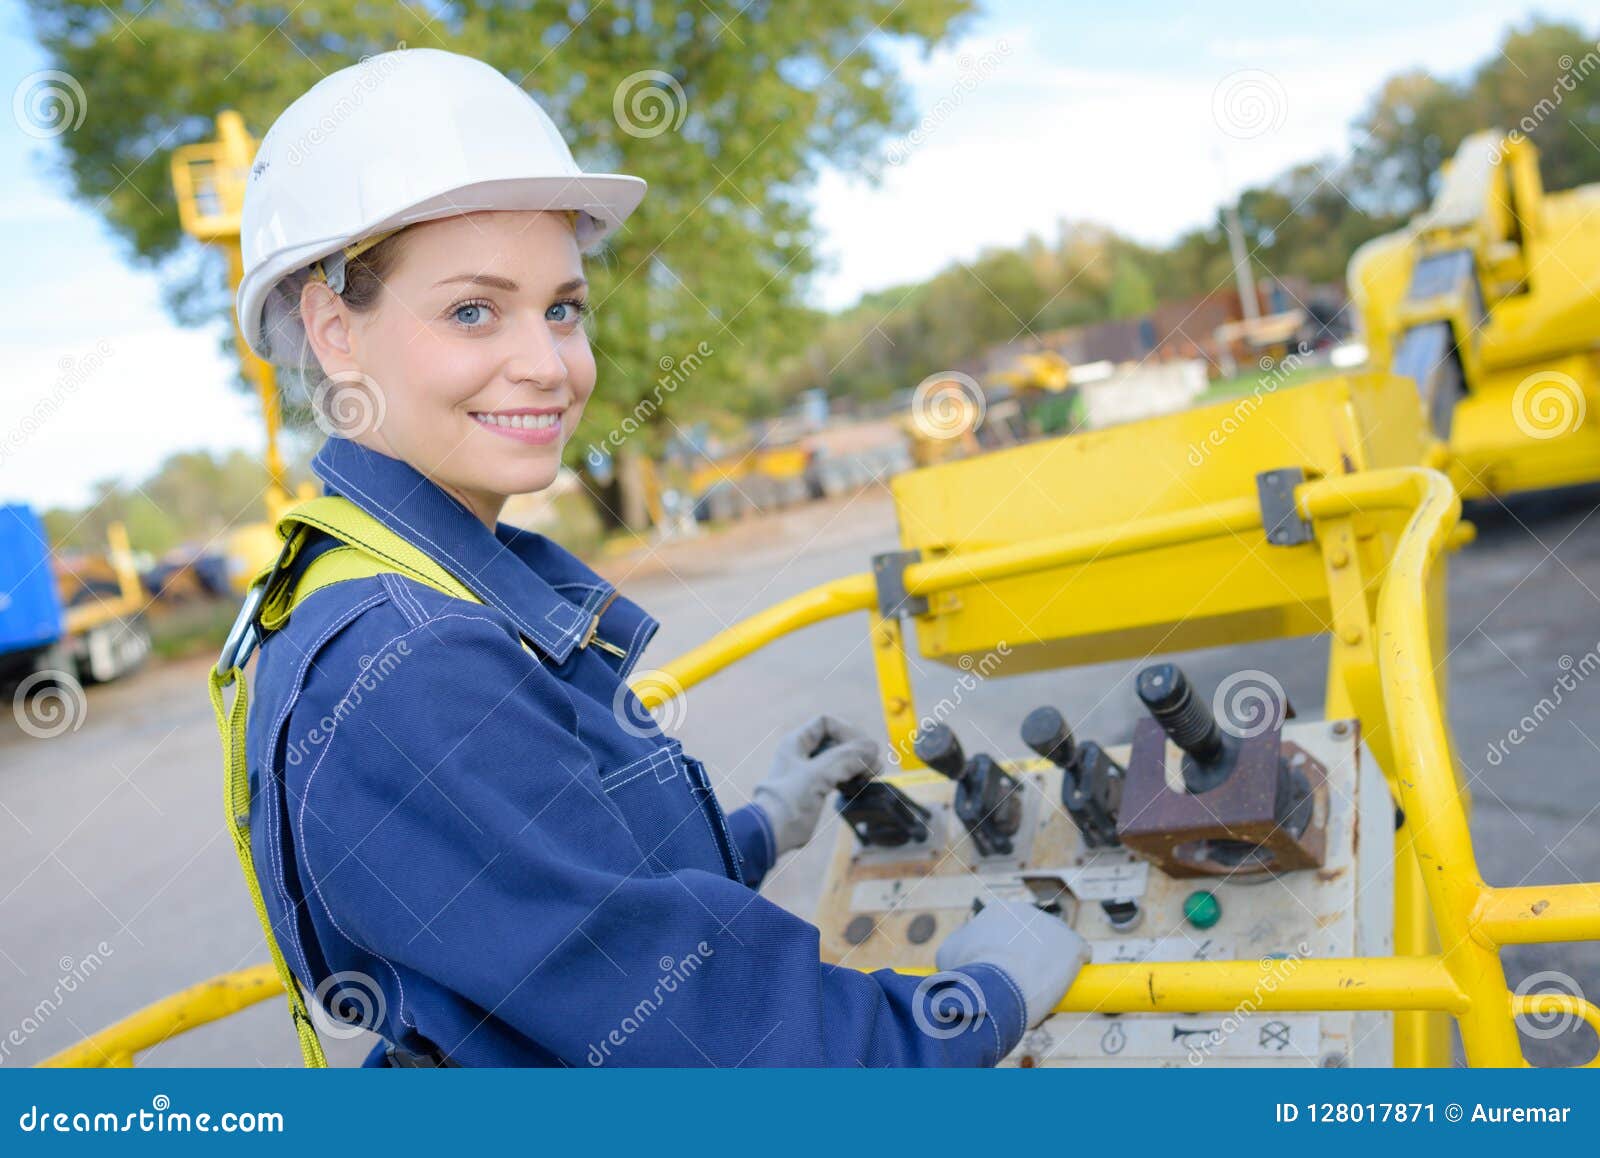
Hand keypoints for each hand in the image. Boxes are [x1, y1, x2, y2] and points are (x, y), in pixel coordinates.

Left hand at [753, 715, 879, 857]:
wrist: (773, 833)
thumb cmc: (789, 800)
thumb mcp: (820, 773)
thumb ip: (847, 757)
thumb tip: (871, 748)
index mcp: (797, 742)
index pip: (827, 723)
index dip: (847, 731)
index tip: (860, 749)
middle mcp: (802, 753)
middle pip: (837, 741)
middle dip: (857, 750)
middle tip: (872, 765)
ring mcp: (809, 771)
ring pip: (840, 759)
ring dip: (857, 764)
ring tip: (871, 775)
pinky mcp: (815, 789)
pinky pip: (838, 775)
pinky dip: (852, 777)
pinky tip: (860, 785)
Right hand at [934, 899, 1089, 1028]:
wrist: (999, 985)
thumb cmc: (971, 973)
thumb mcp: (950, 955)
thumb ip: (961, 948)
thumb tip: (964, 956)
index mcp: (999, 911)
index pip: (1007, 933)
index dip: (1004, 956)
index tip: (1000, 976)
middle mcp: (1028, 911)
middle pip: (1032, 939)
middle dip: (1028, 960)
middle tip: (1017, 988)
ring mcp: (1053, 926)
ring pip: (1055, 949)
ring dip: (1049, 968)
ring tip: (1036, 995)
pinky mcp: (1073, 944)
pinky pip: (1078, 958)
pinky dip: (1071, 974)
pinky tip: (1059, 989)